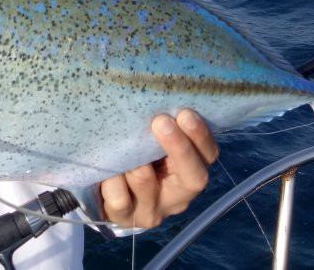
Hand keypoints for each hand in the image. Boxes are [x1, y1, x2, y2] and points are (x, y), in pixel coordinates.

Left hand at [100, 109, 217, 228]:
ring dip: (134, 159)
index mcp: (190, 173)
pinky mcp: (126, 218)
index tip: (185, 113)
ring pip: (146, 181)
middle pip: (194, 178)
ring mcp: (152, 211)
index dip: (200, 135)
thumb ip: (161, 128)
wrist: (106, 192)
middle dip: (179, 147)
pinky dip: (111, 179)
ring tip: (122, 141)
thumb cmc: (135, 155)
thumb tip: (158, 95)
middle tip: (162, 122)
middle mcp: (177, 197)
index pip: (209, 156)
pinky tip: (104, 167)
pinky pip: (119, 197)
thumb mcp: (151, 142)